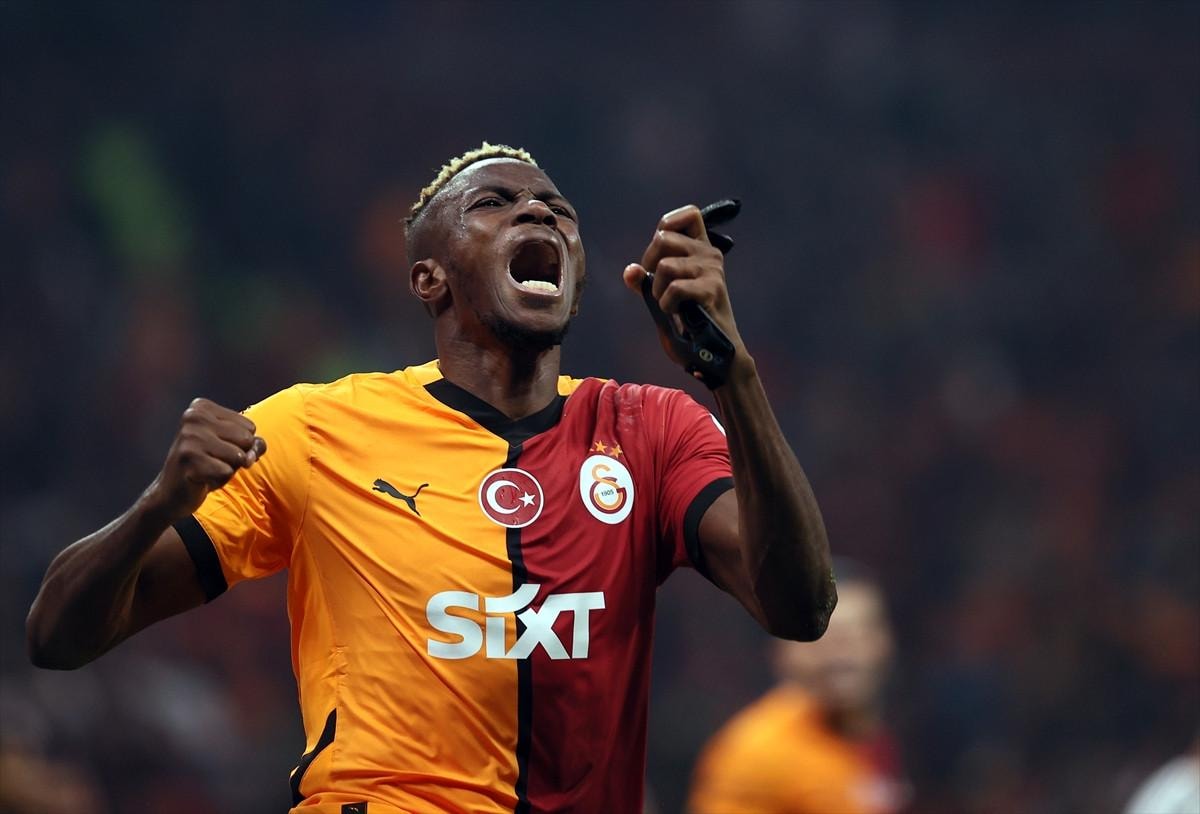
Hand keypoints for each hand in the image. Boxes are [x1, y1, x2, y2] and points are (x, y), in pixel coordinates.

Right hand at [144, 398, 265, 523]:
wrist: (171, 492)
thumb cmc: (207, 465)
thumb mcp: (233, 449)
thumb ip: (254, 445)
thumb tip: (254, 451)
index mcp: (201, 407)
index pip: (250, 427)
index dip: (240, 445)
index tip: (216, 449)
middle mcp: (193, 417)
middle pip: (246, 439)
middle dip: (237, 456)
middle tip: (212, 461)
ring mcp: (189, 438)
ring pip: (239, 456)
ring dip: (229, 469)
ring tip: (208, 468)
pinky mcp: (189, 459)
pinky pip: (227, 471)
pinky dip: (220, 480)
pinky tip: (201, 478)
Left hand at [623, 204, 746, 369]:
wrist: (714, 352)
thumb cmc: (691, 323)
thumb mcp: (663, 296)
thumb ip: (648, 280)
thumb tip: (630, 271)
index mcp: (702, 249)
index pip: (689, 214)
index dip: (667, 225)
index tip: (661, 253)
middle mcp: (710, 254)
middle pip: (663, 237)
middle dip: (649, 263)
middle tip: (658, 287)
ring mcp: (712, 270)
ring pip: (664, 266)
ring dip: (657, 290)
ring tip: (669, 304)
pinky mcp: (712, 288)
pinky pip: (673, 288)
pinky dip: (666, 304)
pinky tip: (676, 312)